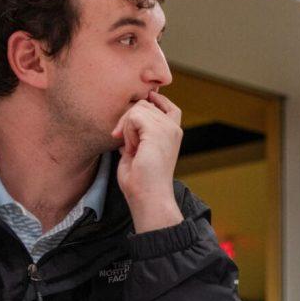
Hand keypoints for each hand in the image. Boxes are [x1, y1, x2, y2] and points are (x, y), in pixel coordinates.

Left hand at [111, 91, 183, 231]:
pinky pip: (134, 117)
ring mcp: (168, 128)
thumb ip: (137, 132)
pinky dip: (127, 133)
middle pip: (144, 104)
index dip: (148, 103)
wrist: (148, 197)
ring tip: (133, 149)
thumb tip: (126, 117)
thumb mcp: (138, 149)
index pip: (164, 103)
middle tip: (128, 145)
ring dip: (127, 128)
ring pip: (138, 108)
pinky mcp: (159, 131)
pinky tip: (132, 149)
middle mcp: (173, 128)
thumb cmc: (141, 180)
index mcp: (172, 132)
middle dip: (128, 121)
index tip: (132, 119)